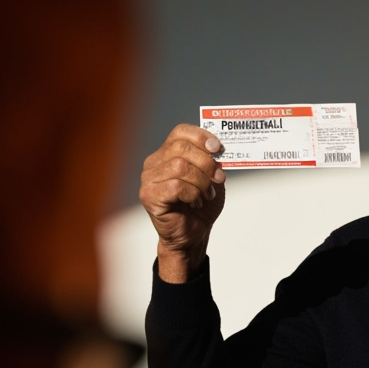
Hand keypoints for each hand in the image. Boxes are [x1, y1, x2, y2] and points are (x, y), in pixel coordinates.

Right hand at [138, 124, 226, 282]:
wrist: (192, 235)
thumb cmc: (199, 206)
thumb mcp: (211, 178)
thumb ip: (213, 161)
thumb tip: (219, 148)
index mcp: (167, 154)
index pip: (180, 132)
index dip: (201, 136)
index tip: (218, 148)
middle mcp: (154, 164)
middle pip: (181, 149)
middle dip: (206, 163)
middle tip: (218, 178)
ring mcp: (148, 180)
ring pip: (180, 167)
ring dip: (201, 182)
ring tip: (206, 194)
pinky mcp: (149, 197)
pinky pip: (176, 186)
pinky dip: (193, 194)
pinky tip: (195, 202)